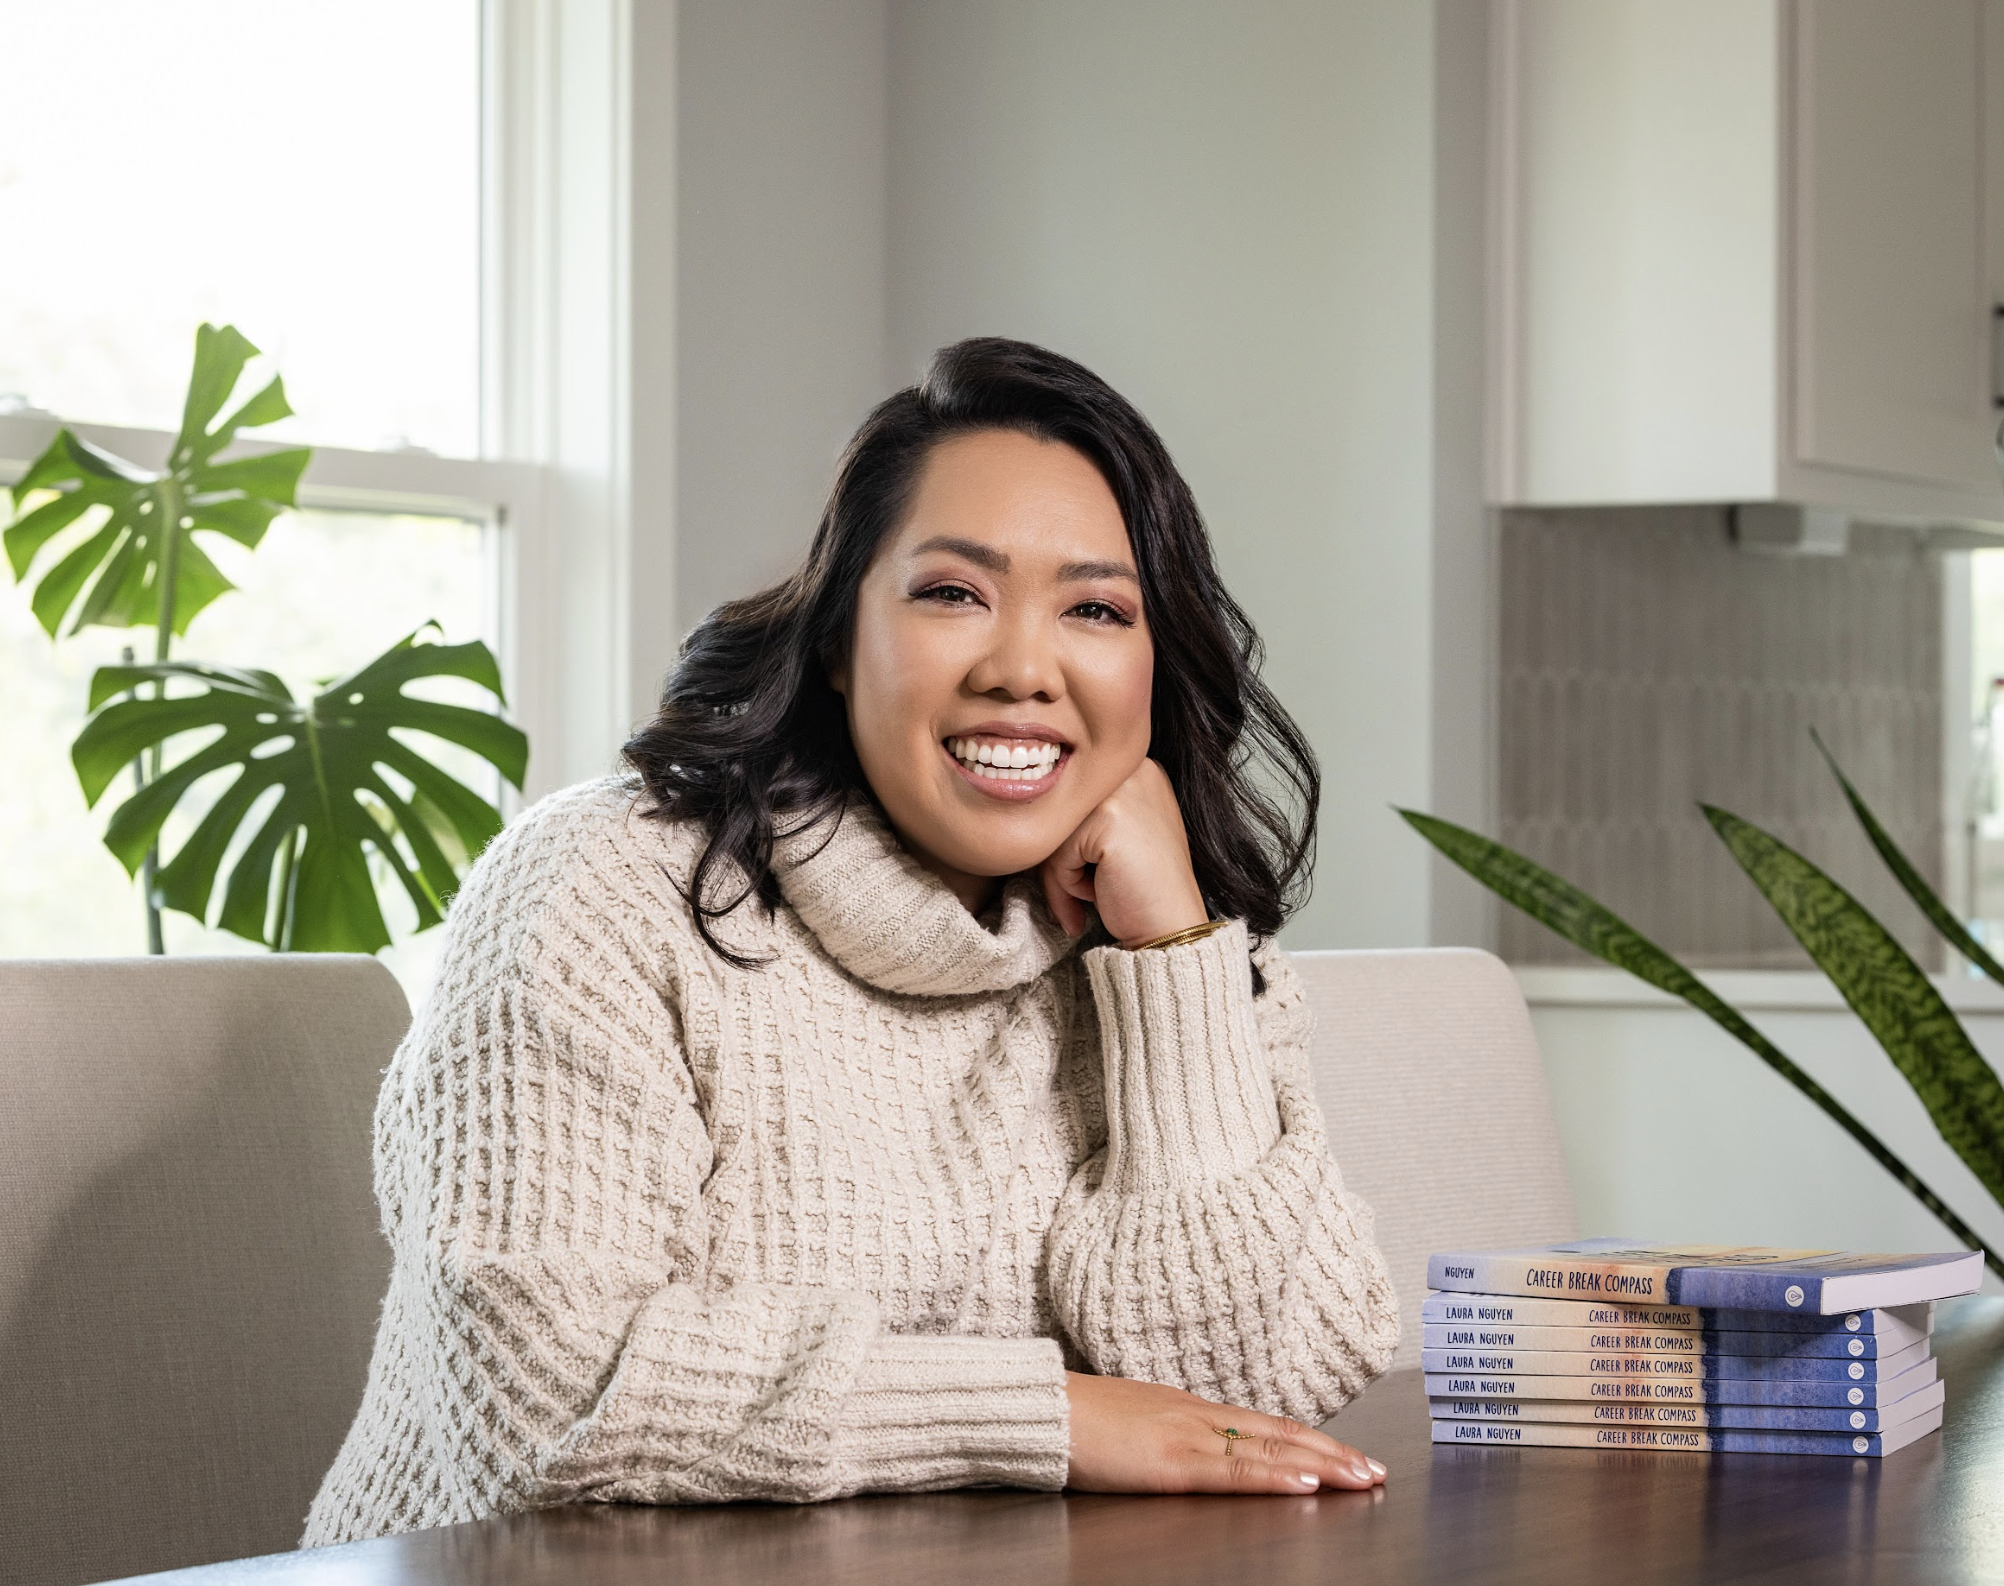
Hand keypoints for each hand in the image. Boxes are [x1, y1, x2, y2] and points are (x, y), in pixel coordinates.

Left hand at [1040, 758, 1207, 945]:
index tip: (1090, 874)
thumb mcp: (1116, 836)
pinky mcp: (1107, 816)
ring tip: (1094, 894)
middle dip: (1061, 859)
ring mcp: (1121, 789)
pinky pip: (1056, 851)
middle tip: (1081, 895)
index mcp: (1134, 766)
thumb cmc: (1143, 889)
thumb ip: (1081, 815)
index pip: (1072, 796)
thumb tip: (1024, 815)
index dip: (1070, 842)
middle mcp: (1131, 768)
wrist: (1172, 928)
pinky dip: (1067, 883)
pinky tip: (1100, 893)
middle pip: (1061, 810)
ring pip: (1054, 831)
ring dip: (1062, 874)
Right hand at [1065, 1372, 1386, 1493]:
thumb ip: (1169, 1436)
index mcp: (1188, 1408)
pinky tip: (1307, 1484)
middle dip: (1334, 1453)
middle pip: (1281, 1433)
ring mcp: (1186, 1435)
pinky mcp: (1170, 1462)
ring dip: (1323, 1466)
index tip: (1350, 1454)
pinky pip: (1234, 1471)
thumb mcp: (1133, 1425)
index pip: (1264, 1424)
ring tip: (1362, 1479)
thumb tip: (1197, 1453)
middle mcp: (1197, 1415)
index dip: (1312, 1439)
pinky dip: (1276, 1477)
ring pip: (1270, 1451)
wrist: (1038, 1410)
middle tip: (1377, 1471)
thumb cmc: (1074, 1421)